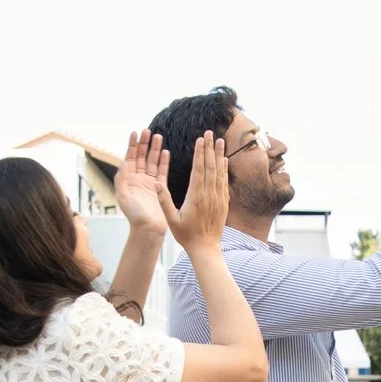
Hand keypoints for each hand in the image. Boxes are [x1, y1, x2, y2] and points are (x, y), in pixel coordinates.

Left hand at [116, 131, 171, 234]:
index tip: (134, 133)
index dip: (132, 145)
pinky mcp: (160, 188)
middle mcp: (138, 179)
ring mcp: (149, 183)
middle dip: (144, 144)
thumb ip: (122, 179)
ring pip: (152, 162)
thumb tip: (124, 162)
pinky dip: (163, 162)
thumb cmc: (134, 216)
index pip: (130, 158)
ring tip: (158, 136)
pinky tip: (165, 152)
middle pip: (141, 157)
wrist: (148, 229)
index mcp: (128, 180)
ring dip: (154, 150)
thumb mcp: (123, 196)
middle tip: (148, 131)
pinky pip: (162, 171)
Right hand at [168, 132, 228, 253]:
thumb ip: (164, 201)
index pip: (199, 169)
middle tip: (210, 132)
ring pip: (219, 172)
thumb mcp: (171, 220)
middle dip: (210, 148)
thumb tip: (156, 183)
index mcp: (196, 196)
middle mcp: (209, 194)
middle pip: (210, 166)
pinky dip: (224, 169)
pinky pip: (224, 181)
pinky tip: (224, 160)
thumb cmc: (186, 235)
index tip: (200, 139)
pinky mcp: (224, 202)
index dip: (200, 153)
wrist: (206, 248)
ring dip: (219, 155)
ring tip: (220, 140)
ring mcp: (218, 198)